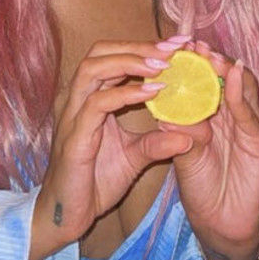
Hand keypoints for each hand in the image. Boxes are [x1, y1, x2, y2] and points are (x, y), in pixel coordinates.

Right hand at [30, 41, 193, 259]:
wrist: (68, 214)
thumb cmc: (94, 181)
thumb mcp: (134, 156)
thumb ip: (156, 141)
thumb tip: (190, 135)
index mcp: (87, 97)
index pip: (112, 56)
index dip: (143, 46)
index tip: (179, 45)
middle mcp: (75, 98)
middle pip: (100, 51)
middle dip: (138, 45)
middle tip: (174, 48)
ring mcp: (71, 114)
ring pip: (93, 69)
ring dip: (130, 61)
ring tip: (163, 65)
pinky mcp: (75, 136)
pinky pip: (97, 104)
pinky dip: (126, 94)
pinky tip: (153, 93)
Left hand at [166, 42, 258, 259]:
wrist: (220, 224)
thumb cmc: (202, 189)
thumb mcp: (185, 156)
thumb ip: (180, 133)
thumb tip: (165, 110)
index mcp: (213, 117)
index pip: (206, 83)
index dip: (194, 64)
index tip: (176, 47)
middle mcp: (233, 117)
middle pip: (226, 79)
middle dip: (211, 60)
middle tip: (193, 44)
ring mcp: (249, 128)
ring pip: (243, 90)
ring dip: (228, 70)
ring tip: (211, 55)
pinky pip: (251, 115)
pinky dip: (242, 95)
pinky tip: (233, 78)